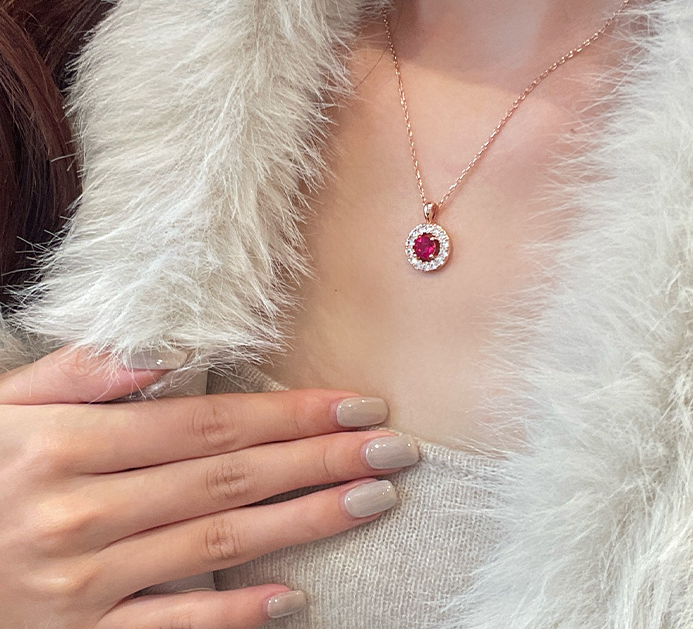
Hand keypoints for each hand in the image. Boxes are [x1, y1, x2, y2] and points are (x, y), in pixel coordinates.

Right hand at [0, 346, 417, 627]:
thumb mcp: (4, 408)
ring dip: (304, 523)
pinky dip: (234, 617)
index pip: (205, 423)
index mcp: (65, 447)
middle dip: (320, 460)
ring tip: (371, 501)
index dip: (289, 414)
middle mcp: (80, 514)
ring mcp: (80, 586)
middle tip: (392, 450)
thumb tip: (161, 352)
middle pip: (229, 480)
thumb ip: (78, 374)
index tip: (355, 405)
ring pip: (217, 548)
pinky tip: (294, 600)